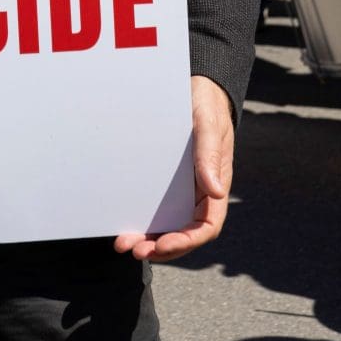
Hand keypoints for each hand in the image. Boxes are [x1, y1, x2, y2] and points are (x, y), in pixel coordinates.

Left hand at [114, 75, 233, 261]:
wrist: (195, 90)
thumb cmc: (206, 107)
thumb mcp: (209, 127)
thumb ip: (210, 157)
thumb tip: (216, 192)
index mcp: (215, 186)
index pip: (206, 227)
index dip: (186, 241)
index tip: (163, 245)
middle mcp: (200, 194)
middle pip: (183, 233)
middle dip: (161, 247)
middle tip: (135, 250)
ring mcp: (183, 190)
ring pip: (168, 225)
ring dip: (148, 239)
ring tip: (124, 244)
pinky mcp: (167, 182)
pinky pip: (156, 208)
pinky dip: (142, 220)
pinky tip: (125, 224)